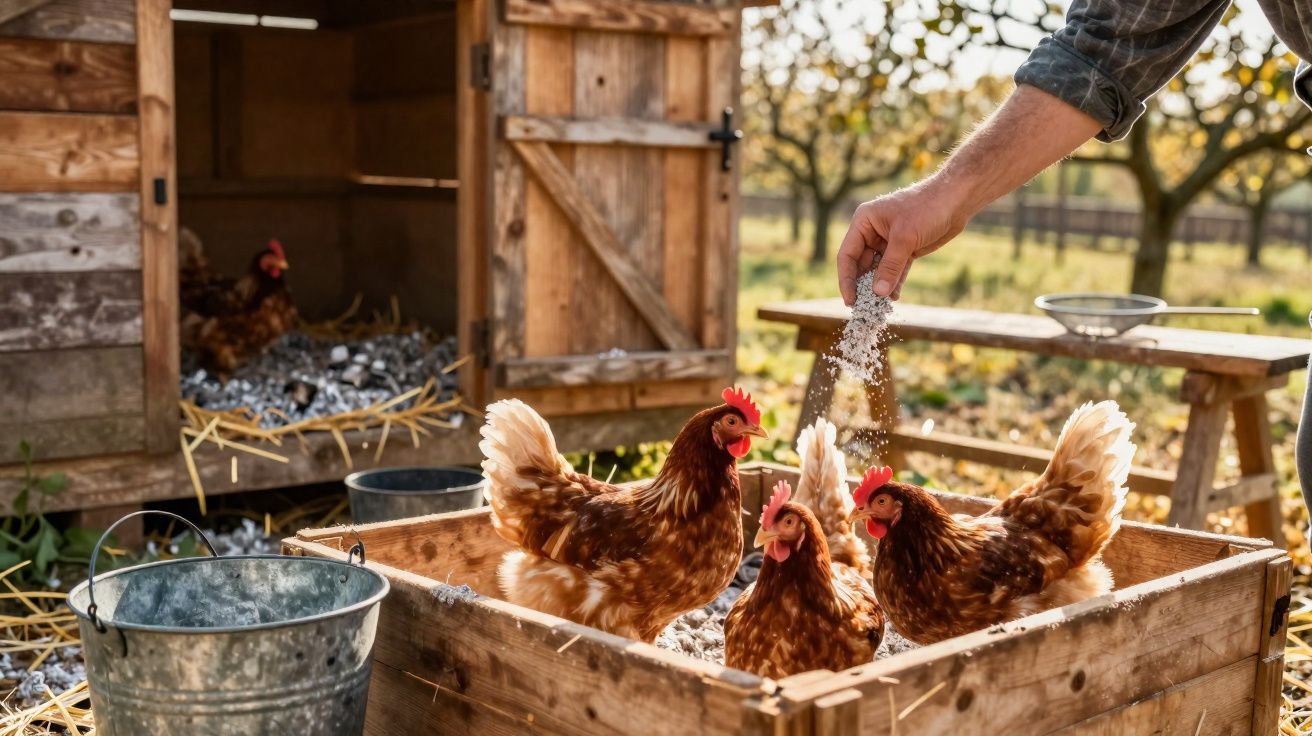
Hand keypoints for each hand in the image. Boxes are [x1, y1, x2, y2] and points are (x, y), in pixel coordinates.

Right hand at [836, 183, 964, 303]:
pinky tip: (894, 298)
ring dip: (880, 287)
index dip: (847, 279)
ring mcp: (889, 242)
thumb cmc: (926, 209)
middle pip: (861, 264)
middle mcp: (872, 232)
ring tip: (880, 306)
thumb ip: (890, 267)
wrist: (956, 200)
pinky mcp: (905, 249)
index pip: (847, 254)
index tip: (850, 300)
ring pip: (878, 269)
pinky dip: (894, 284)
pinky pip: (895, 270)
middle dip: (863, 285)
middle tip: (864, 307)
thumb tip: (877, 293)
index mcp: (864, 222)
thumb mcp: (904, 239)